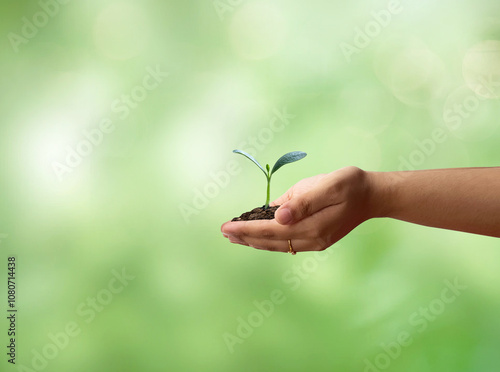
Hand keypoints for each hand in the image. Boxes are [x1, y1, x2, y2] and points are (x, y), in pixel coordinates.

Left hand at [221, 166, 372, 252]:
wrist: (372, 195)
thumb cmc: (349, 185)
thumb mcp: (328, 186)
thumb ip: (303, 202)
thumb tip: (279, 216)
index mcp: (312, 226)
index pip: (271, 230)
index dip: (247, 229)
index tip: (227, 226)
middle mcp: (312, 239)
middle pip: (271, 241)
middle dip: (246, 237)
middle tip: (224, 231)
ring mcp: (314, 242)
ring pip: (277, 244)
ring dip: (255, 241)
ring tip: (235, 236)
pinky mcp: (316, 239)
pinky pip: (286, 243)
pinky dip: (268, 240)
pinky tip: (258, 236)